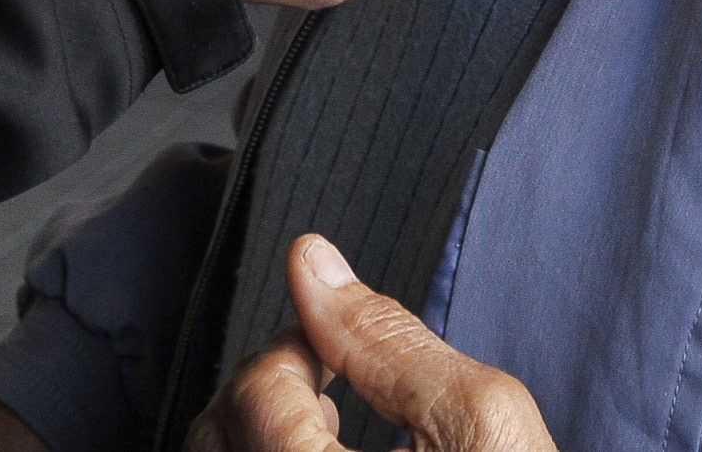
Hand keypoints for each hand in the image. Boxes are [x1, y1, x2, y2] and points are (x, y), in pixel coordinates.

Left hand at [200, 236, 553, 451]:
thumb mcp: (484, 424)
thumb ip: (390, 342)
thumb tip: (315, 265)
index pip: (258, 389)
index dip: (300, 344)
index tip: (335, 341)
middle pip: (217, 434)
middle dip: (267, 389)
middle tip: (328, 382)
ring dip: (260, 435)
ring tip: (325, 433)